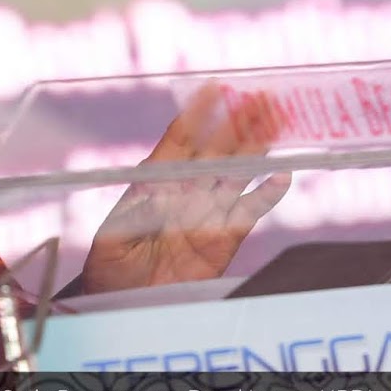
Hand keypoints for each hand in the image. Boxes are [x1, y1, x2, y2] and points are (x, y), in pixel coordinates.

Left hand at [79, 85, 288, 295]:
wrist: (120, 301)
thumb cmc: (109, 264)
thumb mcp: (114, 236)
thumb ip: (136, 213)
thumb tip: (160, 191)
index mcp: (156, 182)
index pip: (180, 141)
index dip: (197, 115)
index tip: (213, 88)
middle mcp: (185, 192)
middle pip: (216, 151)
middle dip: (237, 124)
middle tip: (261, 97)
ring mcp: (207, 214)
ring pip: (237, 174)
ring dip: (257, 150)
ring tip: (277, 123)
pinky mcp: (223, 241)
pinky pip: (248, 213)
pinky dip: (266, 196)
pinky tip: (281, 176)